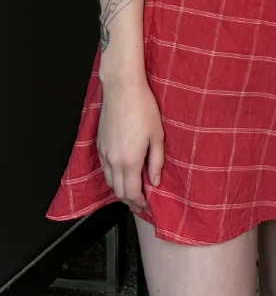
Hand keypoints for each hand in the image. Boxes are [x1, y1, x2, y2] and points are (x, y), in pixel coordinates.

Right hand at [96, 75, 163, 212]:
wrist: (122, 90)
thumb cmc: (142, 108)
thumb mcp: (157, 135)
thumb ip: (156, 161)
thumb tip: (155, 181)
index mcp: (129, 161)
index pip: (132, 192)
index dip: (140, 202)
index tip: (147, 205)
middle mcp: (113, 161)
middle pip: (119, 191)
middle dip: (130, 200)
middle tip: (141, 202)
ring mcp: (104, 154)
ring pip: (110, 182)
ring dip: (120, 189)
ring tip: (132, 190)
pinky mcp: (100, 145)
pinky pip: (104, 169)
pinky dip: (113, 177)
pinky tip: (121, 173)